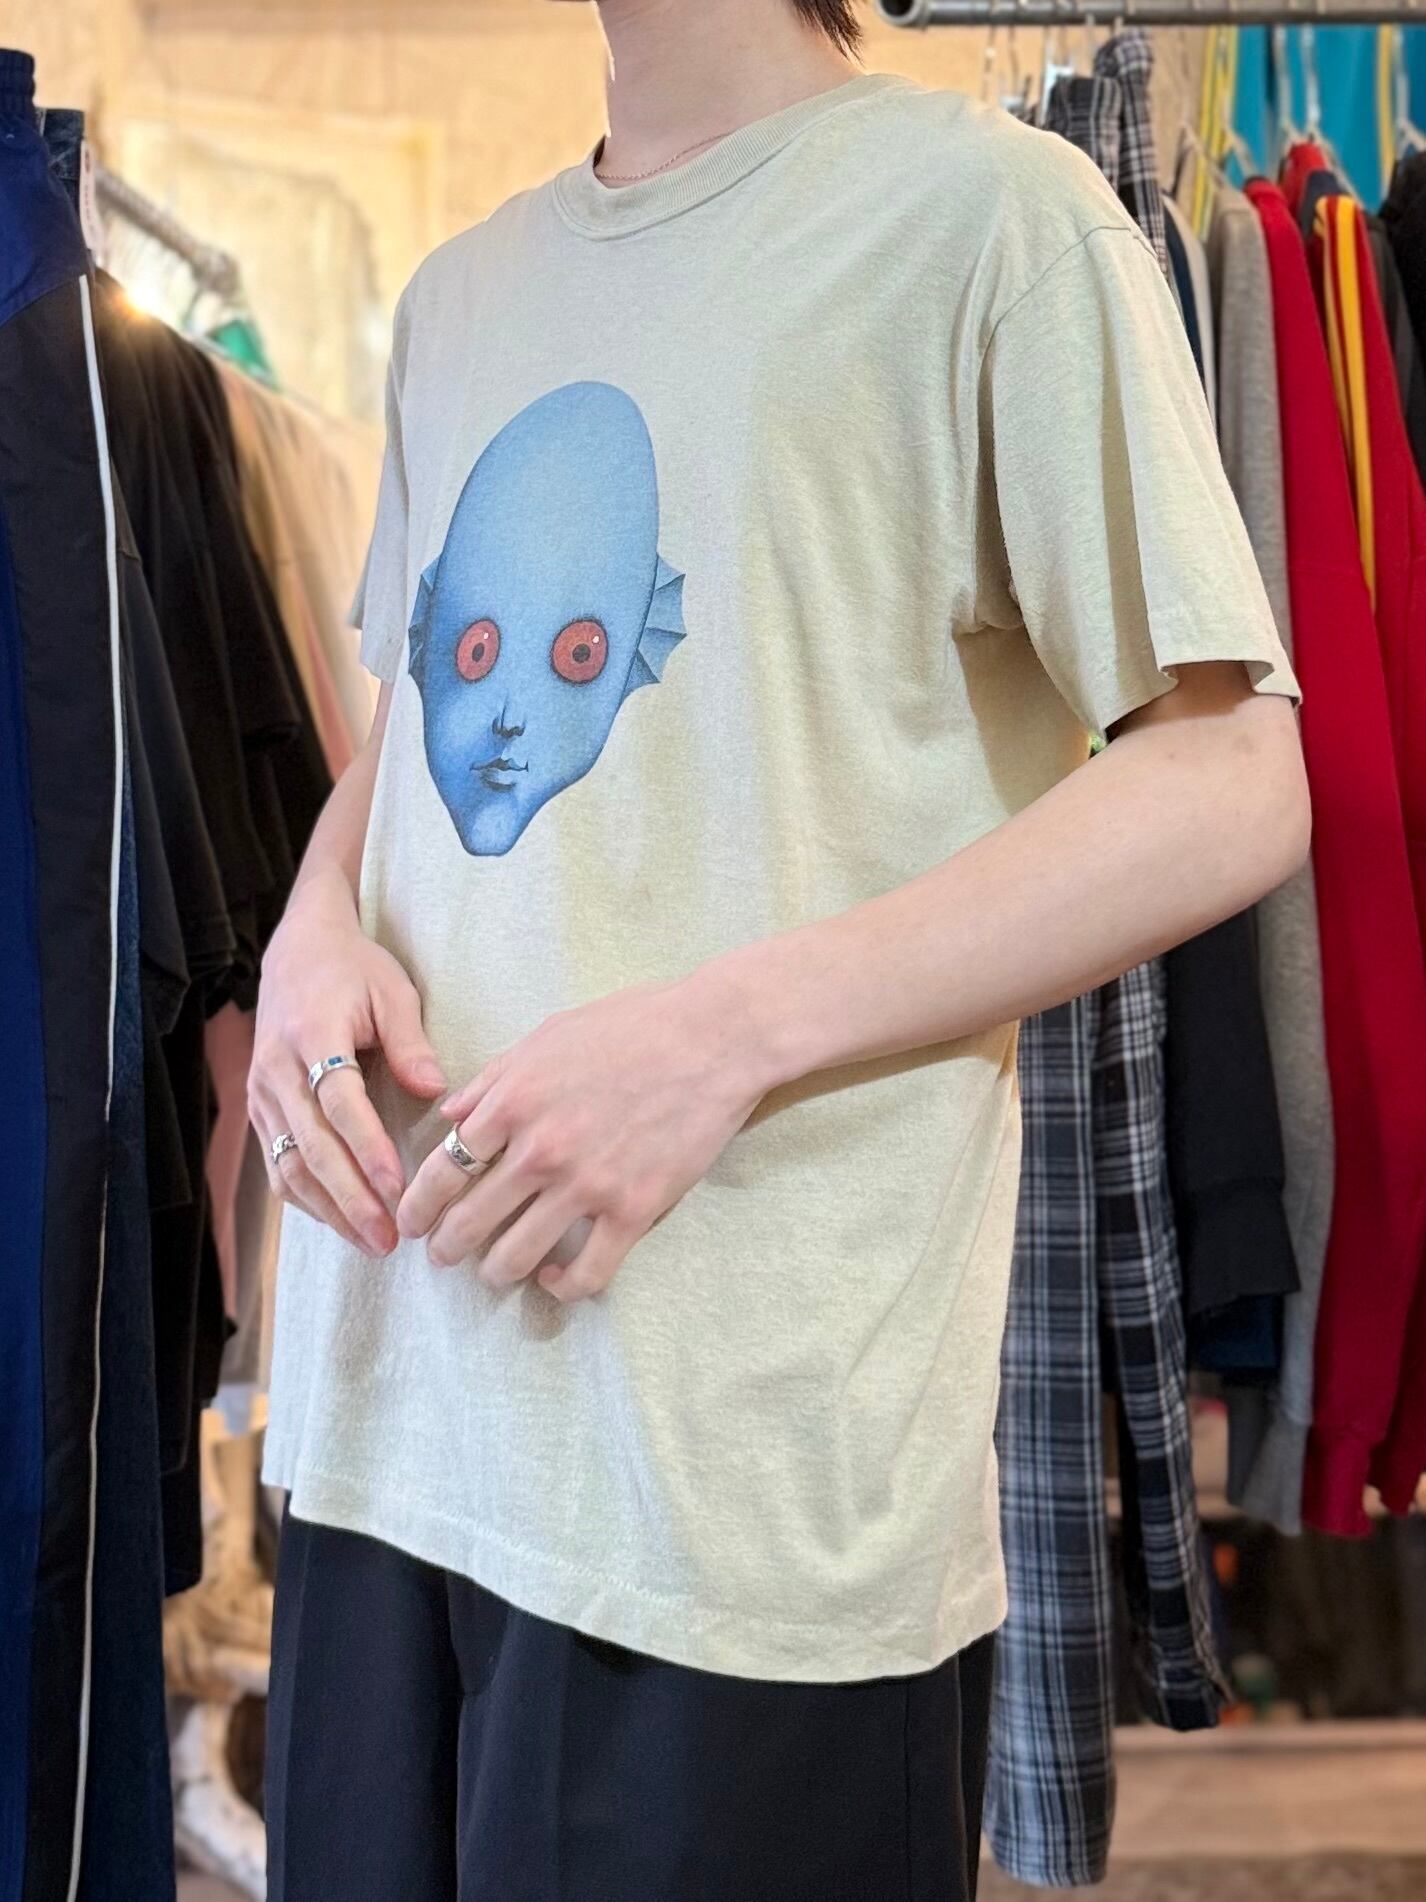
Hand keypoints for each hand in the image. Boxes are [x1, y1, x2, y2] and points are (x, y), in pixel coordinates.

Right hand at [249, 872, 446, 1255]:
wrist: (296, 949)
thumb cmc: (354, 969)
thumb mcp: (392, 991)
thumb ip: (410, 1043)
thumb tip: (434, 1092)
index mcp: (312, 1034)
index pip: (340, 1104)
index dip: (368, 1150)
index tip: (399, 1189)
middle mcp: (276, 1070)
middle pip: (312, 1147)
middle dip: (351, 1199)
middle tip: (389, 1238)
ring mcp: (261, 1093)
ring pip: (289, 1165)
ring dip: (330, 1210)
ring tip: (373, 1242)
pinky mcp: (259, 1109)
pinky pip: (278, 1164)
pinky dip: (308, 1199)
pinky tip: (343, 1222)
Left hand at [396, 971, 766, 1301]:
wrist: (714, 1039)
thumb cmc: (633, 1025)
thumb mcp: (548, 1036)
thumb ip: (493, 1079)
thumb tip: (450, 1114)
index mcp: (513, 1103)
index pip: (443, 1169)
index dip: (419, 1203)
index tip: (412, 1219)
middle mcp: (540, 1151)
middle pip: (469, 1221)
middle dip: (445, 1247)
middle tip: (441, 1256)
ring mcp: (587, 1185)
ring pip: (515, 1258)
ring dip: (495, 1273)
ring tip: (494, 1273)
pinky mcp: (633, 1211)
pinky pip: (585, 1273)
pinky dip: (561, 1286)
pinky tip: (554, 1278)